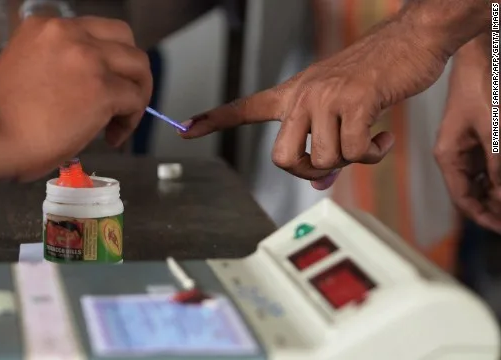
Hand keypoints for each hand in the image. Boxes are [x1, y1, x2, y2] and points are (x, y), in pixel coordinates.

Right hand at [0, 16, 151, 186]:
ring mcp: (88, 58)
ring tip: (122, 121)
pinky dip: (131, 119)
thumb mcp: (27, 68)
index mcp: (45, 27)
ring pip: (138, 66)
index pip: (95, 32)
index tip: (102, 85)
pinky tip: (114, 136)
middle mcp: (69, 33)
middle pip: (125, 40)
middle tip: (124, 98)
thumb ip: (58, 65)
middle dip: (131, 70)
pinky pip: (135, 99)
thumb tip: (87, 87)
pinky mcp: (102, 88)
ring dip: (137, 94)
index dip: (106, 60)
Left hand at [180, 14, 449, 187]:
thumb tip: (321, 183)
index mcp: (293, 94)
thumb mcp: (341, 109)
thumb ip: (326, 144)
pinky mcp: (356, 101)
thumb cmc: (373, 74)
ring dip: (349, 161)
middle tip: (330, 163)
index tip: (184, 129)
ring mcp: (327, 98)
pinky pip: (354, 152)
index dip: (212, 120)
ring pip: (322, 159)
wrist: (409, 40)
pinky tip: (382, 139)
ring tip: (367, 140)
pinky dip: (372, 155)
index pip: (244, 108)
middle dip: (307, 171)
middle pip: (281, 157)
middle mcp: (303, 96)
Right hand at [434, 35, 500, 232]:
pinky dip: (500, 174)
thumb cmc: (480, 85)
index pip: (464, 199)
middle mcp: (456, 153)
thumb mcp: (493, 132)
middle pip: (475, 192)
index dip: (485, 218)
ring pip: (486, 178)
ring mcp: (470, 144)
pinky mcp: (482, 134)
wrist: (483, 54)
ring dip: (499, 188)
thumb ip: (497, 169)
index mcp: (447, 154)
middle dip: (495, 205)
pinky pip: (492, 163)